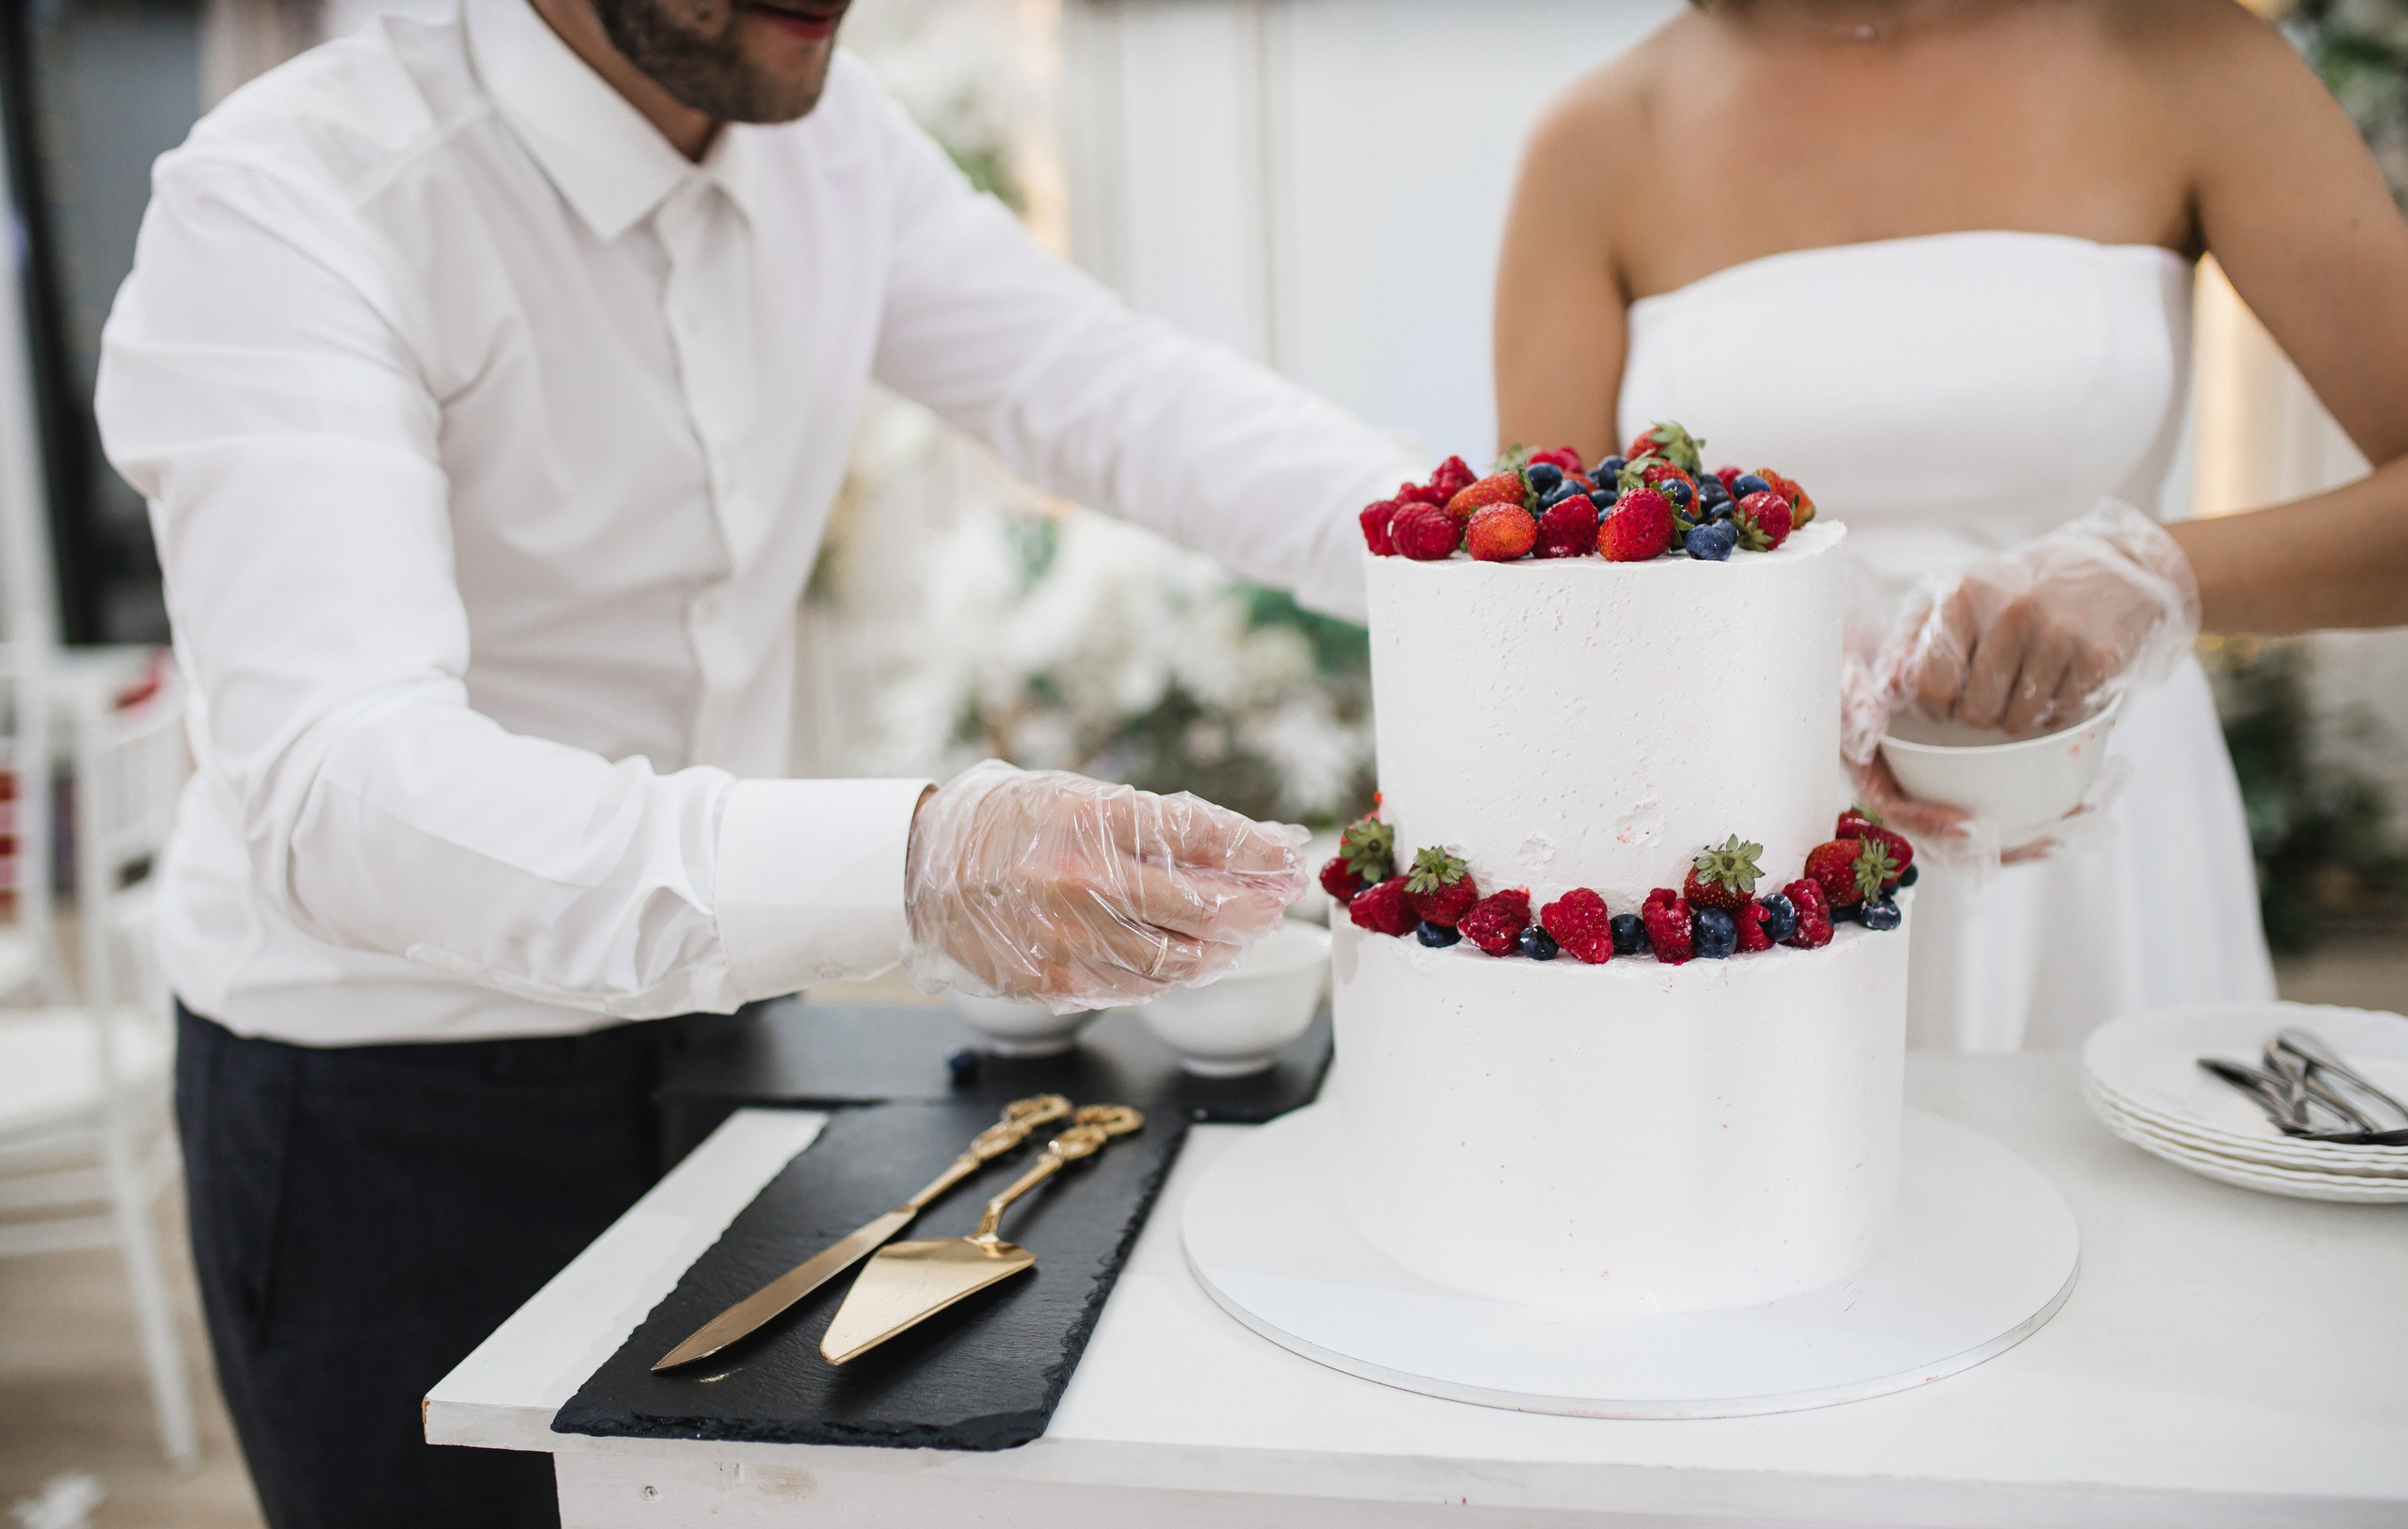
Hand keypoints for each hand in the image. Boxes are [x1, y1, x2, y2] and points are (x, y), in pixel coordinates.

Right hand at [903, 760, 1307, 1011]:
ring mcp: (1070, 937)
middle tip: (1278, 903)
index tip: (1290, 855)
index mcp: (1094, 818)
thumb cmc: (1009, 823)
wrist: (921, 870)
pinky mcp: (1055, 981)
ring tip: (1239, 936)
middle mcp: (1086, 879)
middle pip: (1203, 905)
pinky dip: (1172, 974)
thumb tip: (1247, 839)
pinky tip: (1186, 960)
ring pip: (1179, 958)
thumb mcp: (1078, 796)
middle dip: (1254, 907)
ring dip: (1222, 949)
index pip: (1201, 834)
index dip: (1257, 849)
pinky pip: (1138, 987)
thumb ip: (1155, 822)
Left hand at [1886, 499, 2199, 738]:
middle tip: (1993, 691)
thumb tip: (1884, 690)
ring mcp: (2057, 633)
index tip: (1947, 700)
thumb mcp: (1960, 592)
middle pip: (1974, 713)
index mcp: (1964, 593)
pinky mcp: (2096, 656)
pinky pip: (2059, 715)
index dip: (1934, 707)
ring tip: (2026, 682)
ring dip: (2018, 716)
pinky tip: (2061, 677)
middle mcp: (2009, 610)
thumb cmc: (2023, 585)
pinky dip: (2057, 709)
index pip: (1930, 684)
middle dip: (1978, 715)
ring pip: (2016, 722)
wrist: (2118, 562)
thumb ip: (1912, 637)